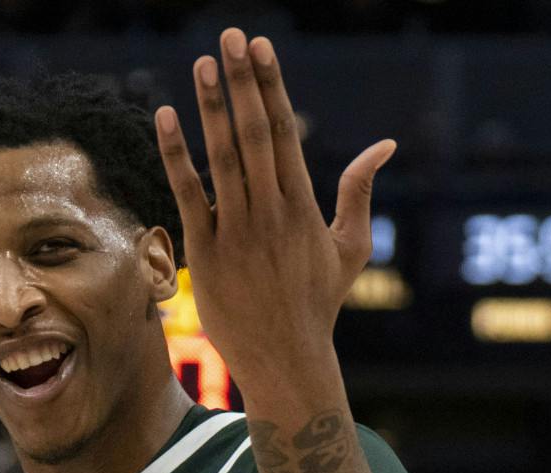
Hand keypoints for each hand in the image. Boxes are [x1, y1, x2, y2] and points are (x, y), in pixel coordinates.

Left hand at [154, 28, 393, 385]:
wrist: (287, 358)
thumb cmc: (318, 302)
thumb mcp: (351, 247)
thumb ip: (360, 191)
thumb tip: (385, 145)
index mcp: (304, 205)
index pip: (286, 131)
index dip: (272, 86)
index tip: (261, 49)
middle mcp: (271, 212)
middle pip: (255, 133)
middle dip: (243, 82)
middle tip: (231, 37)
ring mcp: (237, 231)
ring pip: (223, 157)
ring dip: (211, 107)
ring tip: (202, 63)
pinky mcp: (206, 252)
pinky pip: (189, 194)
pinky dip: (177, 155)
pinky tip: (165, 116)